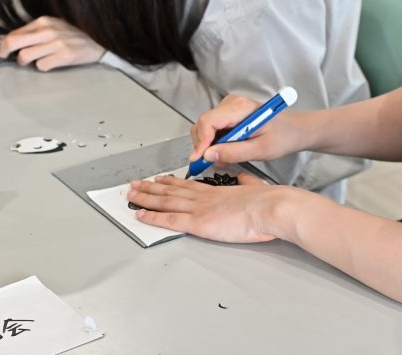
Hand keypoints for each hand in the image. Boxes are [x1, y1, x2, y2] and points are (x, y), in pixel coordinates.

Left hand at [0, 16, 104, 70]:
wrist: (100, 41)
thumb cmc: (75, 34)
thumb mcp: (55, 26)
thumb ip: (35, 32)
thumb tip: (11, 40)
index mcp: (44, 21)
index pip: (15, 32)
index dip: (3, 43)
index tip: (1, 49)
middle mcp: (48, 31)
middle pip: (14, 42)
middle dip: (4, 51)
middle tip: (4, 57)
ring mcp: (56, 43)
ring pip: (25, 56)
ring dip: (26, 62)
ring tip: (34, 61)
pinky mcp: (64, 56)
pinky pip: (42, 66)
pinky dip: (43, 67)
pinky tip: (50, 63)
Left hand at [128, 172, 277, 242]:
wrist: (269, 206)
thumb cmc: (268, 202)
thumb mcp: (255, 188)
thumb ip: (246, 184)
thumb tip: (246, 181)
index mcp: (217, 191)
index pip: (188, 185)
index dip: (171, 182)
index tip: (160, 179)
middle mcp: (203, 197)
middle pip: (170, 191)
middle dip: (151, 188)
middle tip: (135, 184)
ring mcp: (199, 208)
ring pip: (165, 201)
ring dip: (145, 198)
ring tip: (131, 194)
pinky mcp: (198, 222)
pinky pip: (169, 220)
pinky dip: (152, 217)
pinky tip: (140, 215)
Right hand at [189, 94, 305, 165]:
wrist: (296, 129)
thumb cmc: (283, 137)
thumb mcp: (261, 150)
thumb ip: (234, 152)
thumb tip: (208, 155)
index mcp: (240, 107)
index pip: (209, 121)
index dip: (201, 142)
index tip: (198, 160)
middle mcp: (231, 103)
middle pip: (203, 124)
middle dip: (203, 145)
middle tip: (210, 164)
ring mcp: (229, 107)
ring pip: (205, 127)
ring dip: (208, 145)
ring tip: (222, 159)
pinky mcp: (229, 113)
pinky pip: (213, 128)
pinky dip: (214, 142)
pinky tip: (225, 152)